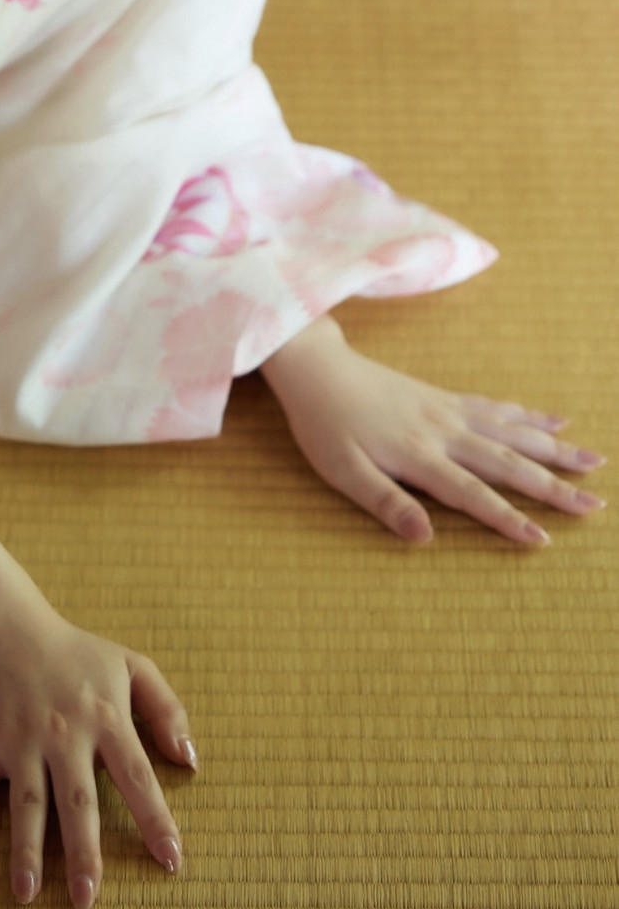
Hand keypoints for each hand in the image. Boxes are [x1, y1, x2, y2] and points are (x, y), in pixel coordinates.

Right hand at [0, 609, 195, 908]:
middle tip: (87, 899)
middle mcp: (64, 733)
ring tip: (27, 892)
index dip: (156, 819)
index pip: (137, 776)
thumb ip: (167, 710)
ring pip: (25, 801)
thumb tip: (190, 761)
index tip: (171, 861)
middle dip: (83, 852)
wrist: (6, 625)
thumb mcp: (132, 666)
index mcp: (105, 717)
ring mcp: (21, 738)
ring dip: (26, 848)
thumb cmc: (76, 652)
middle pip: (76, 800)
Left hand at [261, 316, 606, 546]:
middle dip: (553, 486)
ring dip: (555, 448)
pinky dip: (528, 416)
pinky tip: (554, 420)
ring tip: (595, 460)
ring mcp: (447, 411)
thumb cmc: (323, 425)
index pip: (472, 494)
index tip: (543, 540)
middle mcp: (443, 431)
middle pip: (507, 462)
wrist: (317, 368)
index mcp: (418, 455)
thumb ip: (384, 502)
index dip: (507, 518)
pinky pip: (495, 407)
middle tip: (595, 505)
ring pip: (512, 432)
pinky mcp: (444, 398)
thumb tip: (425, 538)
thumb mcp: (341, 470)